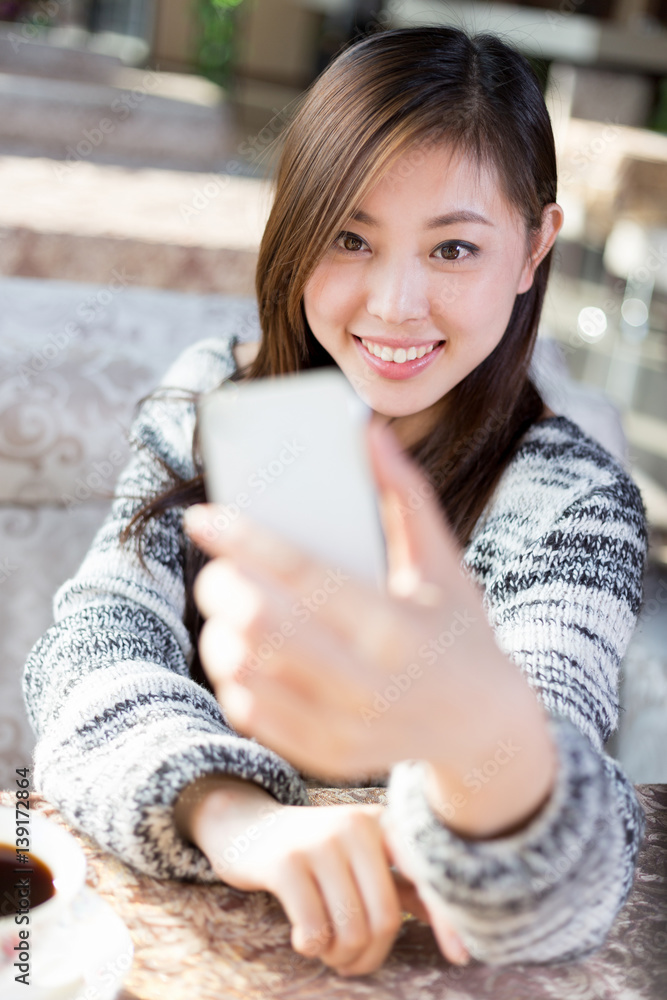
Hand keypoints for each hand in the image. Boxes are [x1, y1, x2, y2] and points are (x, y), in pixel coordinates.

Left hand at [184, 418, 520, 782]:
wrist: (484, 728)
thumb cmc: (459, 631)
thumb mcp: (445, 564)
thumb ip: (405, 496)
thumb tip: (369, 432)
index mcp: (397, 626)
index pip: (305, 575)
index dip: (246, 541)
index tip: (204, 517)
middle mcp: (369, 683)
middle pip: (261, 626)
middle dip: (223, 587)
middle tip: (219, 569)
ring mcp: (345, 728)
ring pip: (244, 672)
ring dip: (221, 631)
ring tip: (231, 608)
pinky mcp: (326, 755)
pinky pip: (251, 713)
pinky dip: (234, 676)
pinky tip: (247, 652)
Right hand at [188, 782, 469, 972]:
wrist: (249, 826)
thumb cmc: (318, 851)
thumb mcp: (364, 857)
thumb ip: (406, 887)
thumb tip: (460, 938)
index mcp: (383, 824)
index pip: (425, 878)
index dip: (447, 920)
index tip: (462, 958)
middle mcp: (356, 825)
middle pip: (383, 919)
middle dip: (368, 956)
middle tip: (349, 962)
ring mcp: (320, 840)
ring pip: (349, 929)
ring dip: (339, 957)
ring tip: (327, 950)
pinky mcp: (285, 862)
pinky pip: (314, 929)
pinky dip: (311, 947)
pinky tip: (303, 938)